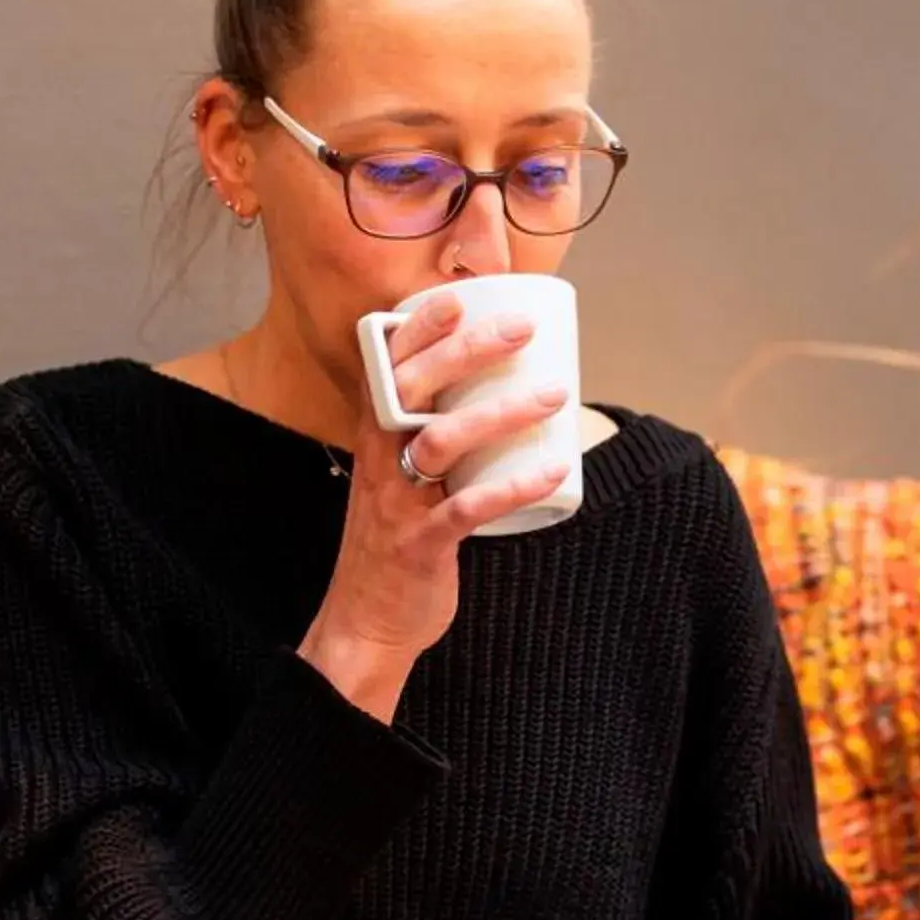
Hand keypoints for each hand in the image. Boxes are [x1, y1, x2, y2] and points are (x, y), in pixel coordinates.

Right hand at [299, 296, 572, 720]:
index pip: (386, 368)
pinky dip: (512, 487)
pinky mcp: (421, 544)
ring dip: (502, 413)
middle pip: (413, 390)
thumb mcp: (397, 478)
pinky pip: (468, 510)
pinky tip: (553, 471)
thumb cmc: (394, 541)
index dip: (417, 329)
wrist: (365, 622)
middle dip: (466, 351)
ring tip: (554, 394)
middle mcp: (380, 461)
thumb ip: (427, 437)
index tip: (456, 297)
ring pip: (442, 442)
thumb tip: (489, 393)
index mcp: (374, 438)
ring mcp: (398, 503)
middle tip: (522, 328)